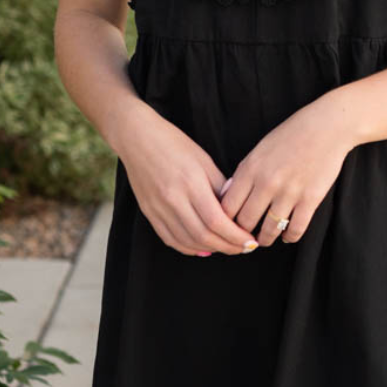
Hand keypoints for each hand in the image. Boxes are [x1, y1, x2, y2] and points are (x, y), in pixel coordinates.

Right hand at [116, 107, 258, 256]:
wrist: (136, 138)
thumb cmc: (173, 143)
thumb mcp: (204, 159)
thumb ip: (221, 186)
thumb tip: (236, 209)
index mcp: (191, 183)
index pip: (217, 221)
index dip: (236, 236)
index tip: (250, 240)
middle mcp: (173, 199)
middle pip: (203, 235)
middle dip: (228, 246)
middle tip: (243, 248)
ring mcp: (158, 208)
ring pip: (187, 241)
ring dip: (210, 249)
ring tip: (227, 247)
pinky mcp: (149, 212)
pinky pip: (170, 239)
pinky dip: (189, 248)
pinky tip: (203, 248)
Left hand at [218, 94, 357, 247]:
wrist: (326, 127)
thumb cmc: (290, 136)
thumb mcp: (259, 150)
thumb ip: (243, 174)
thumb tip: (227, 197)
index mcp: (250, 169)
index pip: (227, 207)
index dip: (225, 222)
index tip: (228, 226)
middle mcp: (267, 183)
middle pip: (245, 222)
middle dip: (243, 234)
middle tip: (245, 238)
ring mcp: (289, 192)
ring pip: (269, 231)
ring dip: (266, 239)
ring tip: (265, 239)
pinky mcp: (310, 199)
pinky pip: (295, 229)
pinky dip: (289, 237)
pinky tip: (287, 235)